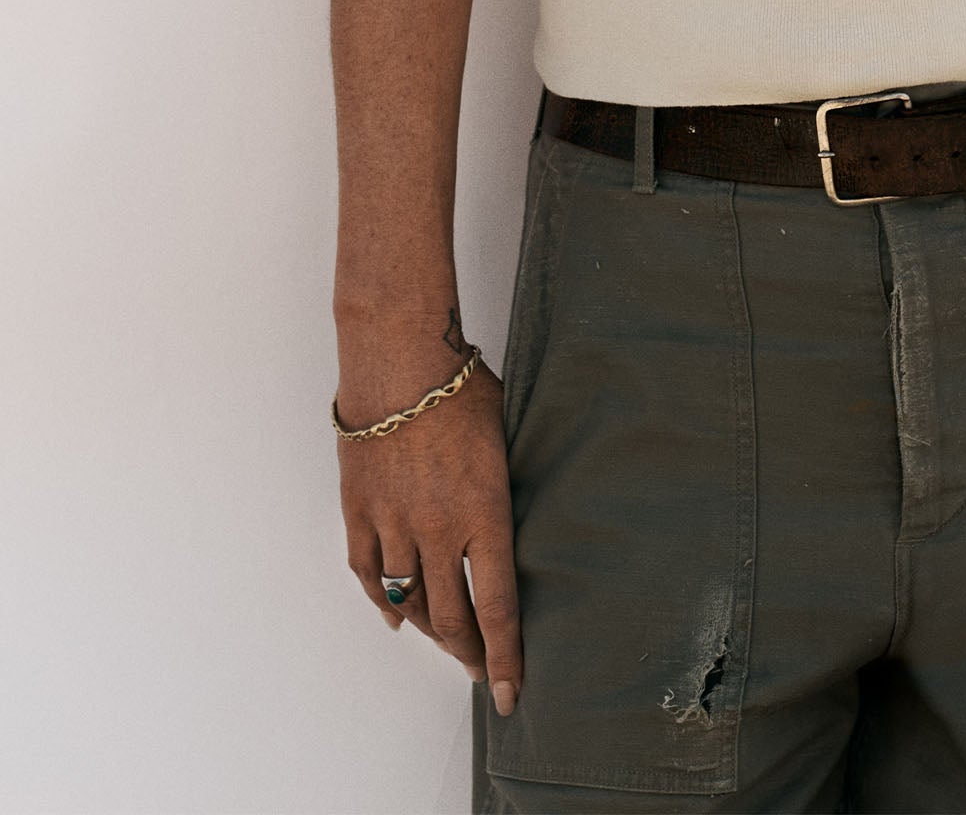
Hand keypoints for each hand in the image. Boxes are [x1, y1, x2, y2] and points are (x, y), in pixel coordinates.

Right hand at [337, 353, 520, 715]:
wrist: (399, 360)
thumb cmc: (462, 390)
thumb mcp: (507, 440)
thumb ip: (507, 492)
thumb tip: (516, 524)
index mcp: (485, 513)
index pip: (498, 608)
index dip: (504, 657)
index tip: (508, 694)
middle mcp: (438, 531)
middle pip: (453, 616)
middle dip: (469, 653)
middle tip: (480, 672)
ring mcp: (394, 525)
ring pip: (410, 603)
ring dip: (431, 631)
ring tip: (449, 644)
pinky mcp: (359, 514)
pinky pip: (370, 575)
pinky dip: (384, 603)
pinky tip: (399, 619)